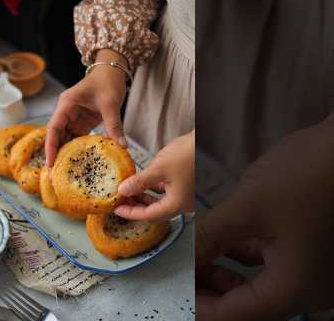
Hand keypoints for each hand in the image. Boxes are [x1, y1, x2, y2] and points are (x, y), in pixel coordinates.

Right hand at [45, 49, 127, 166]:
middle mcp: (66, 111)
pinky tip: (80, 162)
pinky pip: (77, 137)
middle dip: (55, 154)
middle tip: (56, 175)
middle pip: (56, 136)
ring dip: (66, 153)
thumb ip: (114, 125)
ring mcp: (73, 117)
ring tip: (65, 173)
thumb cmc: (108, 81)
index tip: (50, 163)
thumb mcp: (111, 104)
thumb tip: (122, 146)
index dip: (50, 146)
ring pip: (65, 138)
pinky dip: (78, 149)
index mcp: (67, 104)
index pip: (54, 128)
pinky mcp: (82, 121)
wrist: (112, 71)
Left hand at [114, 131, 194, 220]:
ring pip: (160, 202)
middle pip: (154, 212)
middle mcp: (183, 204)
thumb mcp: (159, 168)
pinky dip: (153, 190)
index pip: (149, 216)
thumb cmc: (188, 154)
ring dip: (144, 198)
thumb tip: (122, 191)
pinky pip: (167, 193)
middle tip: (120, 200)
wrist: (209, 140)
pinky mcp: (186, 186)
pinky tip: (143, 182)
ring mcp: (185, 196)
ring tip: (128, 191)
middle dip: (136, 206)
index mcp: (177, 204)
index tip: (116, 208)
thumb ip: (140, 182)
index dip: (130, 212)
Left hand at [196, 117, 333, 319]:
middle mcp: (306, 289)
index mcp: (293, 290)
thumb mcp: (247, 209)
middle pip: (247, 302)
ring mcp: (311, 270)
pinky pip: (270, 262)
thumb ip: (210, 237)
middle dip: (209, 287)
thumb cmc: (304, 178)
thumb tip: (184, 259)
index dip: (198, 304)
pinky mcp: (311, 250)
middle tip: (181, 271)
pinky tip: (221, 241)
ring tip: (194, 257)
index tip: (174, 287)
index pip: (233, 314)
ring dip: (224, 271)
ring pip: (258, 283)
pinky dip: (242, 255)